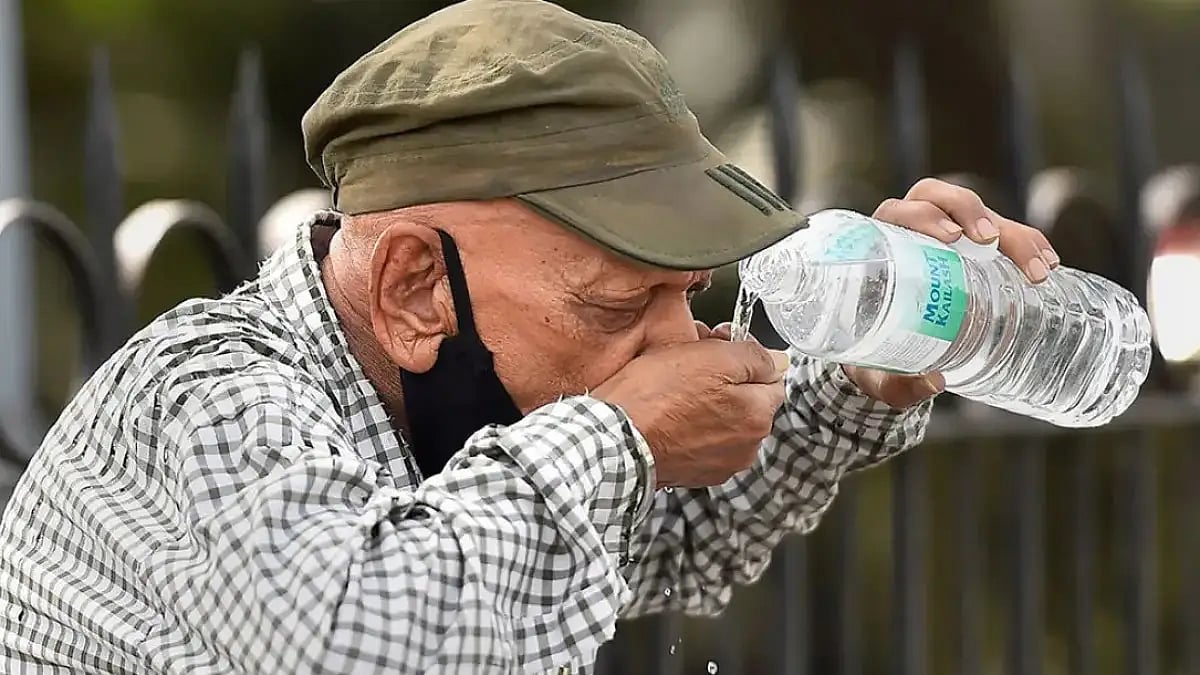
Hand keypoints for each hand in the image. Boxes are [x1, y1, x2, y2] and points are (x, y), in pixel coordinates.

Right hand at [592, 336, 787, 488]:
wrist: (613, 440)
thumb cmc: (655, 398)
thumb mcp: (710, 357)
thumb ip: (753, 357)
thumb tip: (778, 360)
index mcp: (757, 416)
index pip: (772, 378)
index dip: (745, 357)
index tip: (719, 348)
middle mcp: (747, 446)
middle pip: (749, 401)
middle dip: (728, 382)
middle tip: (691, 366)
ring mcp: (721, 464)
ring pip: (725, 421)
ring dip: (709, 406)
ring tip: (675, 393)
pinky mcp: (694, 474)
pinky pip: (703, 441)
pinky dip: (691, 429)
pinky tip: (669, 417)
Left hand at [845, 177, 1061, 407]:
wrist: (887, 360)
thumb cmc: (872, 359)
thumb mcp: (879, 375)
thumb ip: (899, 383)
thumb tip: (934, 382)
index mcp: (881, 249)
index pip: (901, 212)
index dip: (925, 215)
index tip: (950, 237)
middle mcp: (914, 232)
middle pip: (944, 201)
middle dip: (973, 212)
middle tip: (993, 241)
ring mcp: (947, 238)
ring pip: (981, 214)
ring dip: (1014, 233)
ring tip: (1039, 267)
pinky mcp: (974, 251)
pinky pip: (1004, 234)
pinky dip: (1029, 244)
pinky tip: (1049, 265)